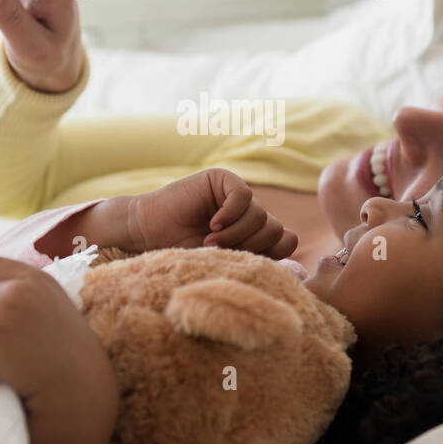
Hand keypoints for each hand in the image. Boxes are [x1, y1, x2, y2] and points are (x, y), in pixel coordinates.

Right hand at [129, 168, 298, 258]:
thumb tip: (293, 246)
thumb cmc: (183, 252)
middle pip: (275, 229)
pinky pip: (244, 197)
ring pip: (261, 216)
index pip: (285, 239)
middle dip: (250, 246)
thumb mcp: (226, 261)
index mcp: (254, 232)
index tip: (242, 262)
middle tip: (220, 253)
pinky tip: (212, 225)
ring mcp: (237, 195)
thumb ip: (259, 257)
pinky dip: (231, 216)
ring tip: (209, 243)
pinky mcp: (223, 180)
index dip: (270, 253)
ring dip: (235, 235)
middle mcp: (249, 213)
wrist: (149, 234)